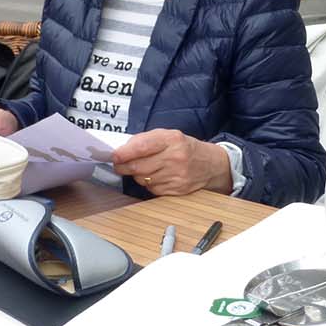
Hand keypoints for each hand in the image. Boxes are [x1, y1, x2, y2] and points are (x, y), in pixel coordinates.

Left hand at [110, 130, 231, 195]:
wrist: (210, 164)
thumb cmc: (185, 148)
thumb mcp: (168, 135)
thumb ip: (146, 140)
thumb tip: (122, 150)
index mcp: (172, 140)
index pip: (143, 146)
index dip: (125, 153)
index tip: (114, 156)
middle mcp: (175, 158)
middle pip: (139, 166)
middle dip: (124, 166)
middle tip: (119, 164)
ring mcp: (177, 176)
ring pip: (143, 179)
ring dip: (138, 175)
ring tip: (144, 168)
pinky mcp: (176, 190)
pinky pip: (152, 189)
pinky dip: (149, 183)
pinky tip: (156, 176)